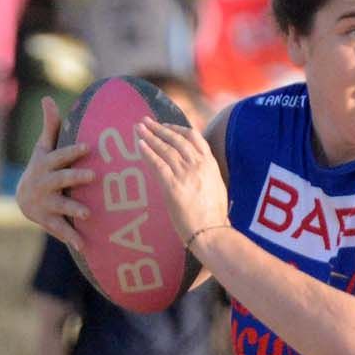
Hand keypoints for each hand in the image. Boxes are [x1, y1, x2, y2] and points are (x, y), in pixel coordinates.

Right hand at [14, 95, 92, 251]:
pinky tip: (84, 245)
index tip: (88, 147)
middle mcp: (44, 183)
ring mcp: (45, 203)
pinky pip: (60, 229)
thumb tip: (47, 98)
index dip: (72, 152)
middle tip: (93, 176)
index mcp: (46, 164)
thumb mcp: (44, 149)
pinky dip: (71, 237)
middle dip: (75, 177)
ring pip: (60, 206)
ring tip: (88, 213)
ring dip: (73, 209)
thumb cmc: (42, 168)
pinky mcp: (48, 221)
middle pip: (60, 179)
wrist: (24, 199)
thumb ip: (50, 126)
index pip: (59, 156)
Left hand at [136, 116, 229, 245]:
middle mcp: (198, 165)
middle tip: (145, 122)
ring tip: (138, 128)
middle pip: (176, 139)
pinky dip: (148, 152)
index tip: (166, 126)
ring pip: (165, 149)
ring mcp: (185, 174)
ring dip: (150, 136)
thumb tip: (194, 168)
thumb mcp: (216, 188)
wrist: (212, 232)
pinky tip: (139, 144)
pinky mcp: (172, 186)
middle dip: (159, 129)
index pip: (194, 137)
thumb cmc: (215, 216)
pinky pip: (158, 164)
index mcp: (210, 164)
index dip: (177, 129)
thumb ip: (205, 174)